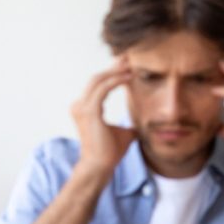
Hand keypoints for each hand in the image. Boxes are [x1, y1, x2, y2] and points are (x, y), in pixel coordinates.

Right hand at [70, 59, 137, 182]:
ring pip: (99, 80)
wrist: (101, 166)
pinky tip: (129, 77)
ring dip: (115, 71)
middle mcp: (80, 105)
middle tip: (129, 57)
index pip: (98, 84)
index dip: (112, 72)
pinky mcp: (90, 112)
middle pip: (97, 78)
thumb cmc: (110, 151)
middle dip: (113, 66)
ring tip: (131, 64)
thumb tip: (143, 122)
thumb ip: (129, 123)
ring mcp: (82, 108)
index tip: (127, 65)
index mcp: (85, 108)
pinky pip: (103, 89)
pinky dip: (116, 81)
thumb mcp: (123, 132)